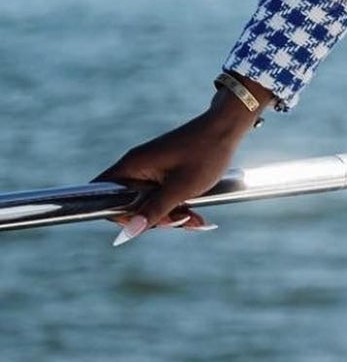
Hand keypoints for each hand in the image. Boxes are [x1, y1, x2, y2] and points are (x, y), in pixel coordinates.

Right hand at [90, 106, 246, 241]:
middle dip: (154, 219)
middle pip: (129, 204)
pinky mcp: (165, 171)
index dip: (118, 215)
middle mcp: (137, 166)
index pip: (103, 194)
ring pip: (150, 203)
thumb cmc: (206, 154)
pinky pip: (163, 195)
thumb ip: (154, 210)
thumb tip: (128, 233)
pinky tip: (197, 215)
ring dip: (171, 216)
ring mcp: (151, 169)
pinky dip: (177, 207)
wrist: (228, 127)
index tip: (144, 222)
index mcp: (133, 166)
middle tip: (180, 220)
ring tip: (195, 219)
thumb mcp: (181, 188)